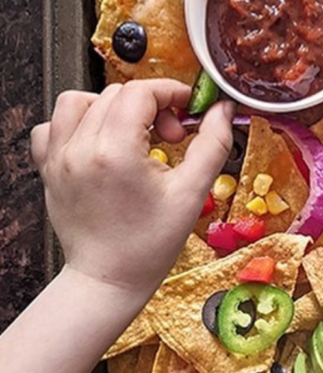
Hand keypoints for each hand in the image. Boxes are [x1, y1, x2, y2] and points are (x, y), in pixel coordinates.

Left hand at [30, 80, 232, 299]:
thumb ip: (212, 145)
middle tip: (171, 137)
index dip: (171, 94)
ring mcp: (59, 158)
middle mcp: (80, 148)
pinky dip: (76, 125)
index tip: (188, 109)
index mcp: (116, 151)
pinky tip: (99, 144)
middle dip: (150, 106)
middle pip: (116, 94)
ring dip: (111, 108)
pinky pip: (52, 126)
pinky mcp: (49, 169)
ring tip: (132, 134)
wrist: (109, 279)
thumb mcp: (191, 194)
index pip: (141, 93)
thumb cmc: (148, 245)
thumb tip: (224, 111)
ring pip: (79, 101)